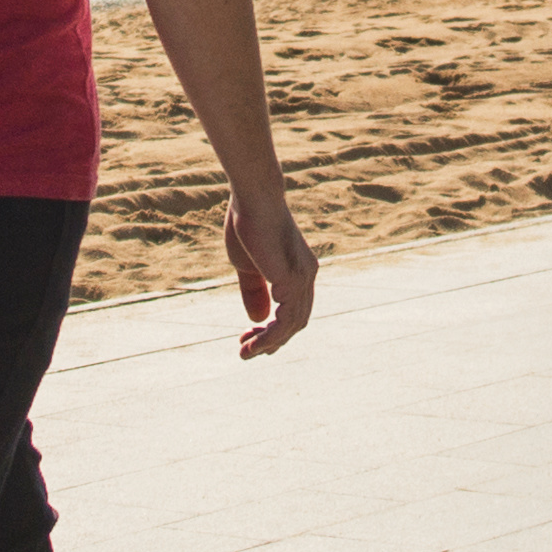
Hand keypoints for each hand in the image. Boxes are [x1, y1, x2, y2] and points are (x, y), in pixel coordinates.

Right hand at [224, 190, 319, 358]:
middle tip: (246, 352)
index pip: (294, 310)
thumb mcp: (248, 266)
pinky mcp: (293, 280)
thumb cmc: (248, 225)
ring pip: (291, 325)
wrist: (254, 199)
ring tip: (245, 353)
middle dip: (271, 341)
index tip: (250, 339)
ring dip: (268, 344)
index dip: (274, 328)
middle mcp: (307, 276)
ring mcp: (303, 278)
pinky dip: (270, 336)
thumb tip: (259, 319)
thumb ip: (254, 292)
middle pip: (296, 322)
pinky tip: (252, 341)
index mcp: (299, 271)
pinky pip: (285, 320)